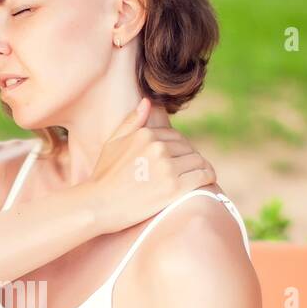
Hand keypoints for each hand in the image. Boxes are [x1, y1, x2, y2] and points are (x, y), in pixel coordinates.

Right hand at [78, 96, 217, 234]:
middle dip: (191, 158)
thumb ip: (131, 122)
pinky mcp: (174, 188)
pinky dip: (208, 177)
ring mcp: (167, 168)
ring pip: (198, 161)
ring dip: (203, 168)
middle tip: (191, 170)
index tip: (182, 159)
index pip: (176, 136)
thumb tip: (147, 101)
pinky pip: (202, 176)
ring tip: (203, 175)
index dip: (181, 148)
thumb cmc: (102, 177)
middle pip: (189, 149)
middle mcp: (158, 148)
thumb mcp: (112, 143)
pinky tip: (208, 181)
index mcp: (146, 135)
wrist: (97, 205)